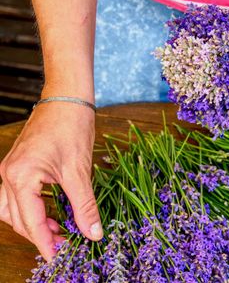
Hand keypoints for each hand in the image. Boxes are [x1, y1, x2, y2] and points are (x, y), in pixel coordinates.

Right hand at [0, 102, 101, 260]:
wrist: (67, 98)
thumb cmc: (73, 128)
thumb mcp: (80, 171)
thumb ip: (85, 205)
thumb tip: (93, 233)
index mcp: (21, 176)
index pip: (30, 221)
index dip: (44, 243)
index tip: (56, 258)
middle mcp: (8, 174)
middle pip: (17, 219)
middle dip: (39, 235)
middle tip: (64, 244)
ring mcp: (10, 168)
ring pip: (12, 209)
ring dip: (33, 223)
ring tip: (58, 230)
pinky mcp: (18, 164)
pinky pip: (16, 195)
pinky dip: (31, 208)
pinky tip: (51, 211)